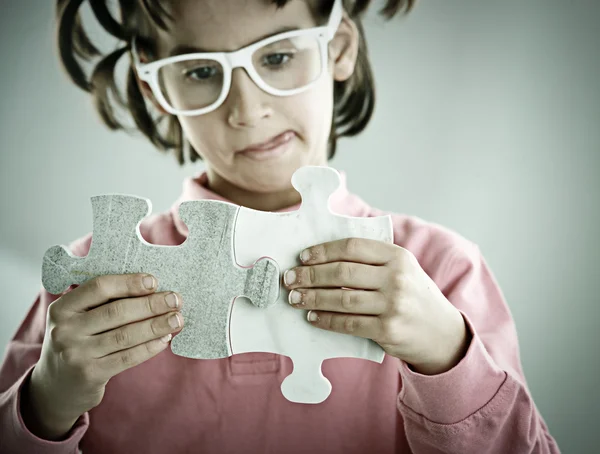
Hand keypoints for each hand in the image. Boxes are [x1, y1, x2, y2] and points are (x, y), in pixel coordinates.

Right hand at [26, 274, 183, 438]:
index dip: (129, 283)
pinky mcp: (90, 374)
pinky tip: (164, 339)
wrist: (56, 387)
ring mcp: (76, 354)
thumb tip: (151, 288)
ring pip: (125, 335)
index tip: (154, 281)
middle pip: (117, 312)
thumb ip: (103, 303)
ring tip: (176, 319)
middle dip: (151, 304)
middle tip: (175, 300)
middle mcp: (65, 330)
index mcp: (62, 308)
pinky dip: (149, 347)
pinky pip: (127, 357)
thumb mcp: (77, 318)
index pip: (99, 287)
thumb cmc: (78, 341)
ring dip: (156, 325)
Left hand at [283, 238, 470, 374]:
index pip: (352, 247)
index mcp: (397, 256)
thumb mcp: (401, 269)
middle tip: (290, 278)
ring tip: (295, 298)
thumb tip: (322, 258)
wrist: (441, 332)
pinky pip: (348, 323)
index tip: (303, 257)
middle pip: (343, 272)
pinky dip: (326, 320)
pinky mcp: (388, 329)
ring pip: (342, 298)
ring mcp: (394, 304)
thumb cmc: (412, 296)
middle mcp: (397, 277)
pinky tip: (312, 316)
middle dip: (311, 275)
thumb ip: (371, 261)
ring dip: (313, 298)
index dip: (324, 251)